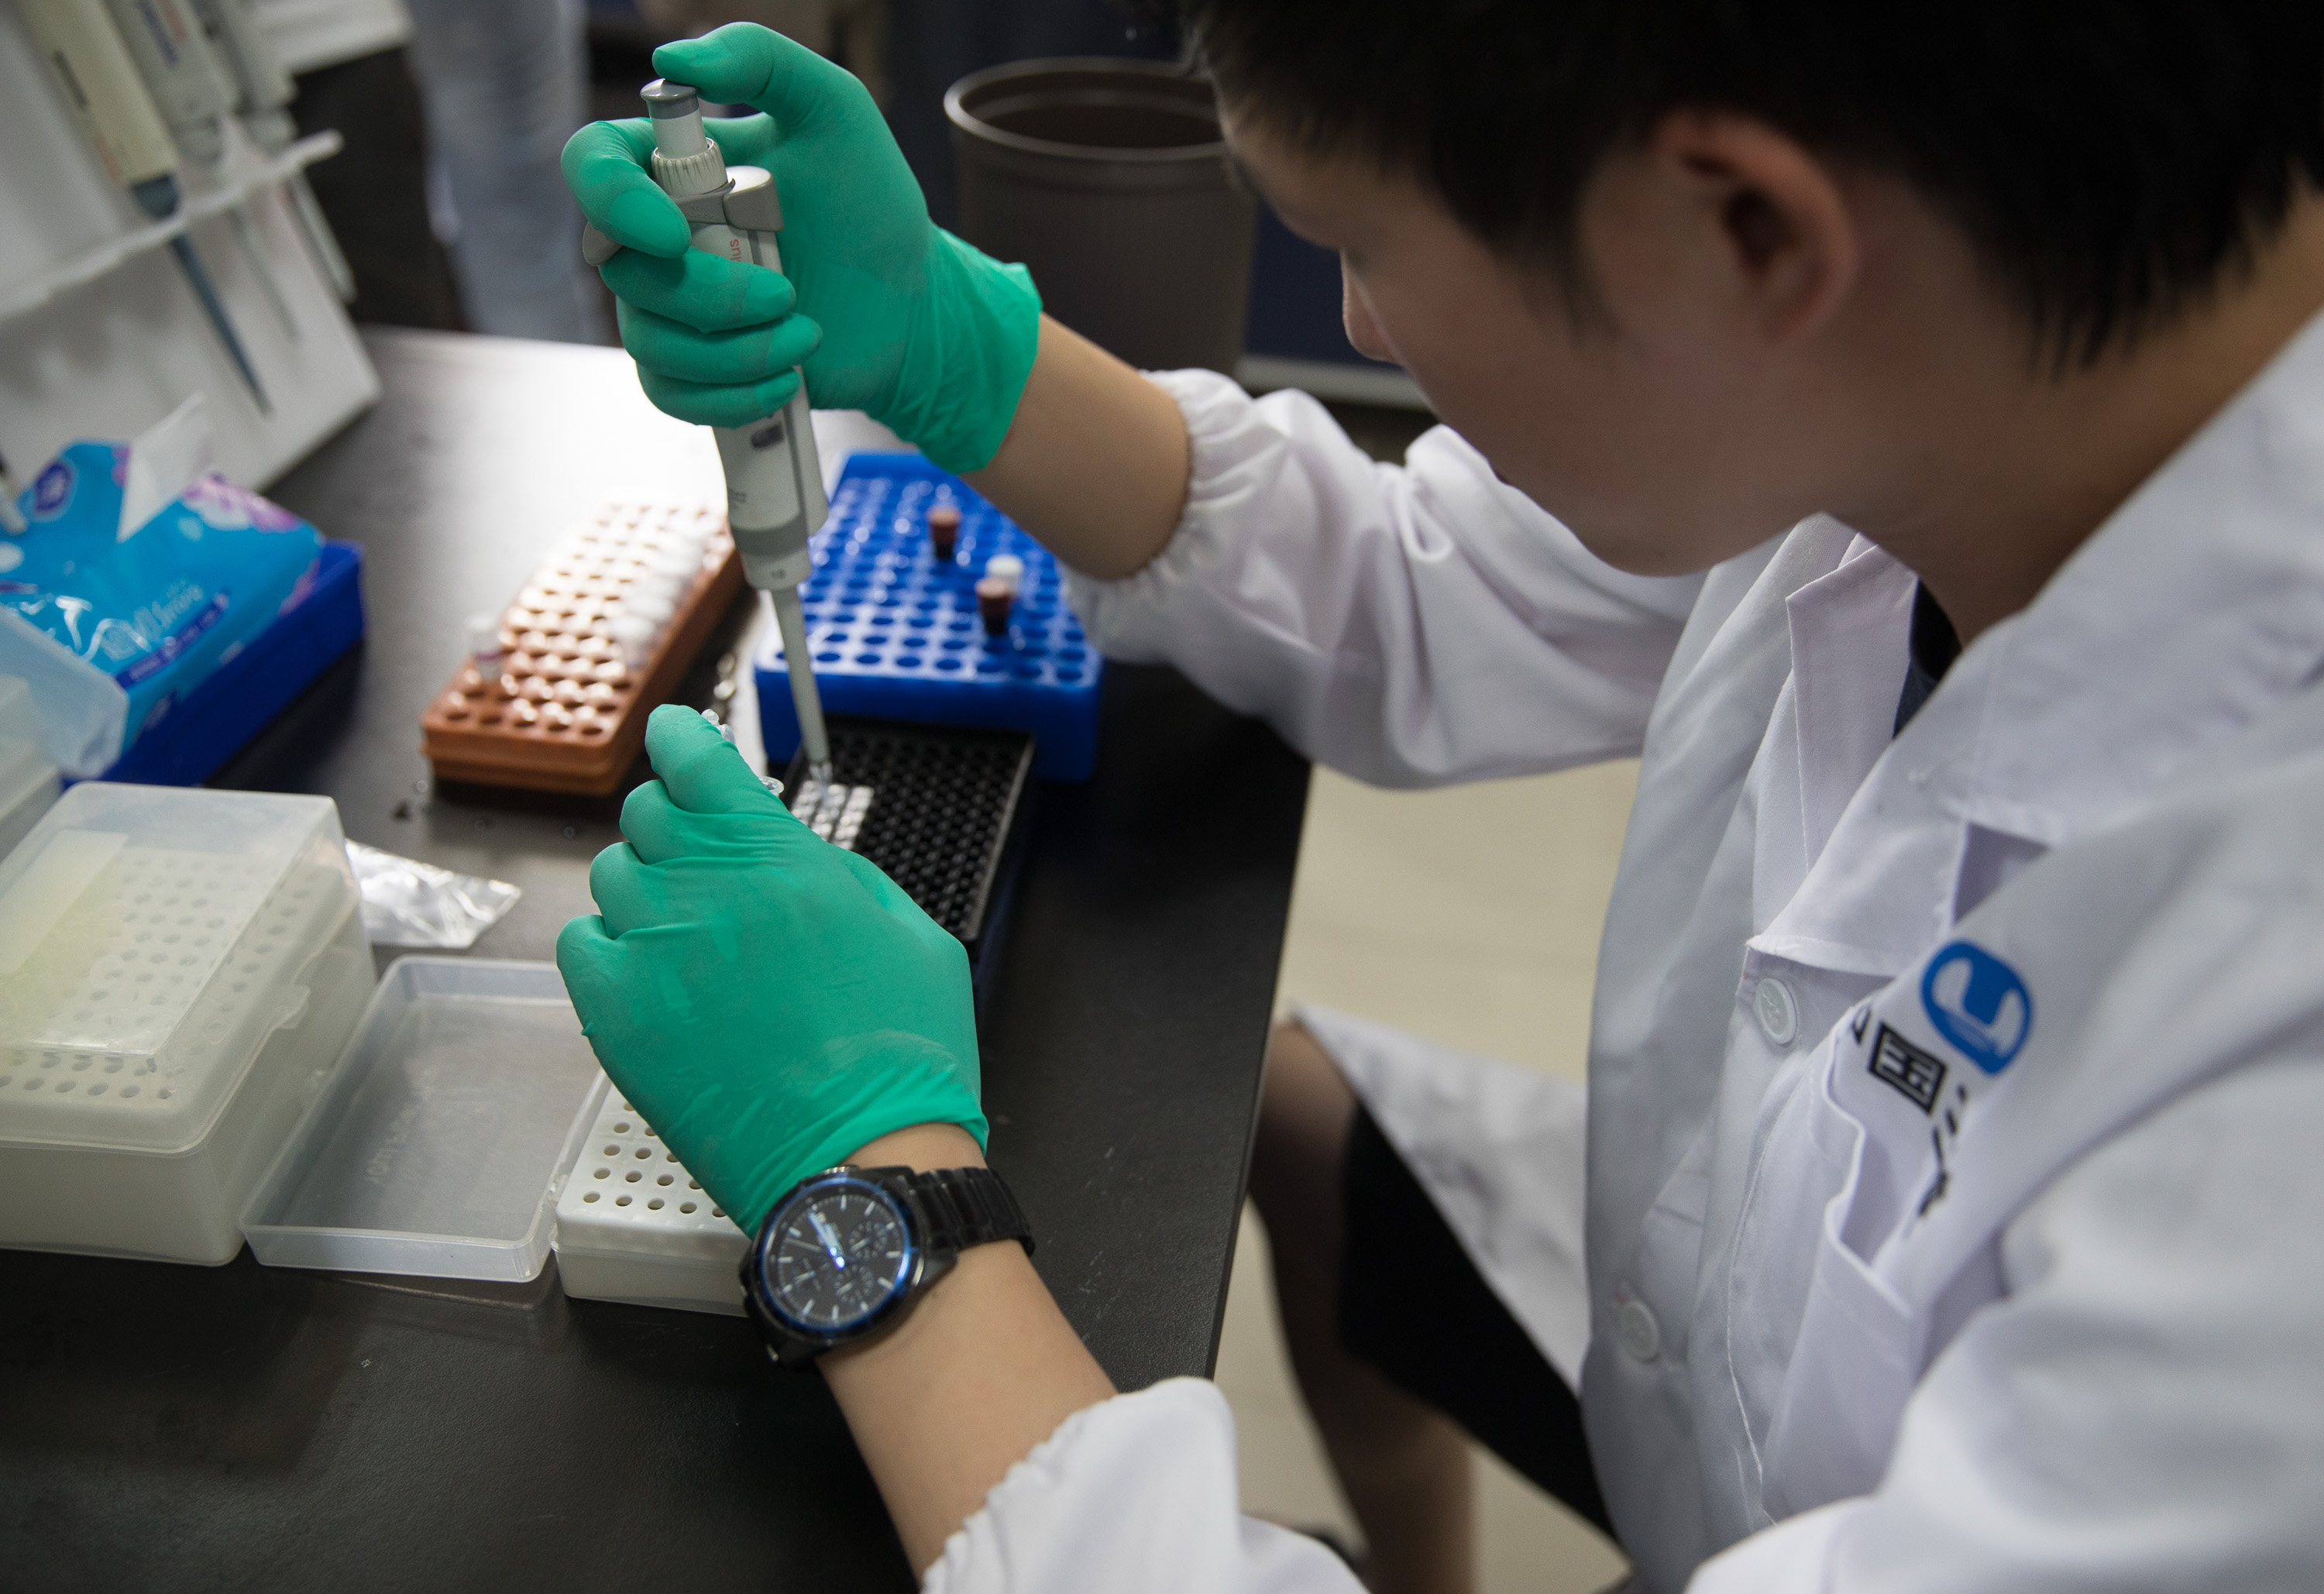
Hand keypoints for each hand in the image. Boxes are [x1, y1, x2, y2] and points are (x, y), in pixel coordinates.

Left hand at [555, 707, 985, 1229]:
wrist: (864, 1163)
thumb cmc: (902, 1059)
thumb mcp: (916, 936)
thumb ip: (847, 876)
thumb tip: (799, 855)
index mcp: (785, 862)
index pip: (693, 759)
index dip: (680, 740)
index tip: (676, 739)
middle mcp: (708, 894)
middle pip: (647, 811)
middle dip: (675, 822)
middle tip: (706, 863)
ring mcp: (654, 955)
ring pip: (612, 873)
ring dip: (646, 885)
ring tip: (689, 933)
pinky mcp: (619, 1018)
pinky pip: (580, 943)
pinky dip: (607, 945)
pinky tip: (653, 973)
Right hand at [560, 22, 1041, 472]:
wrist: (912, 305)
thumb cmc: (872, 206)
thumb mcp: (835, 110)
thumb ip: (760, 59)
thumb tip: (671, 59)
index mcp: (672, 168)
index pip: (592, 164)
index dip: (610, 200)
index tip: (673, 234)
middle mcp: (655, 237)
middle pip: (622, 271)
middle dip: (710, 295)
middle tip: (790, 291)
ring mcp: (668, 308)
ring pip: (648, 342)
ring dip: (737, 349)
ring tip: (806, 333)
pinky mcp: (691, 371)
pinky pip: (668, 394)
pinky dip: (732, 395)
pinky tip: (786, 378)